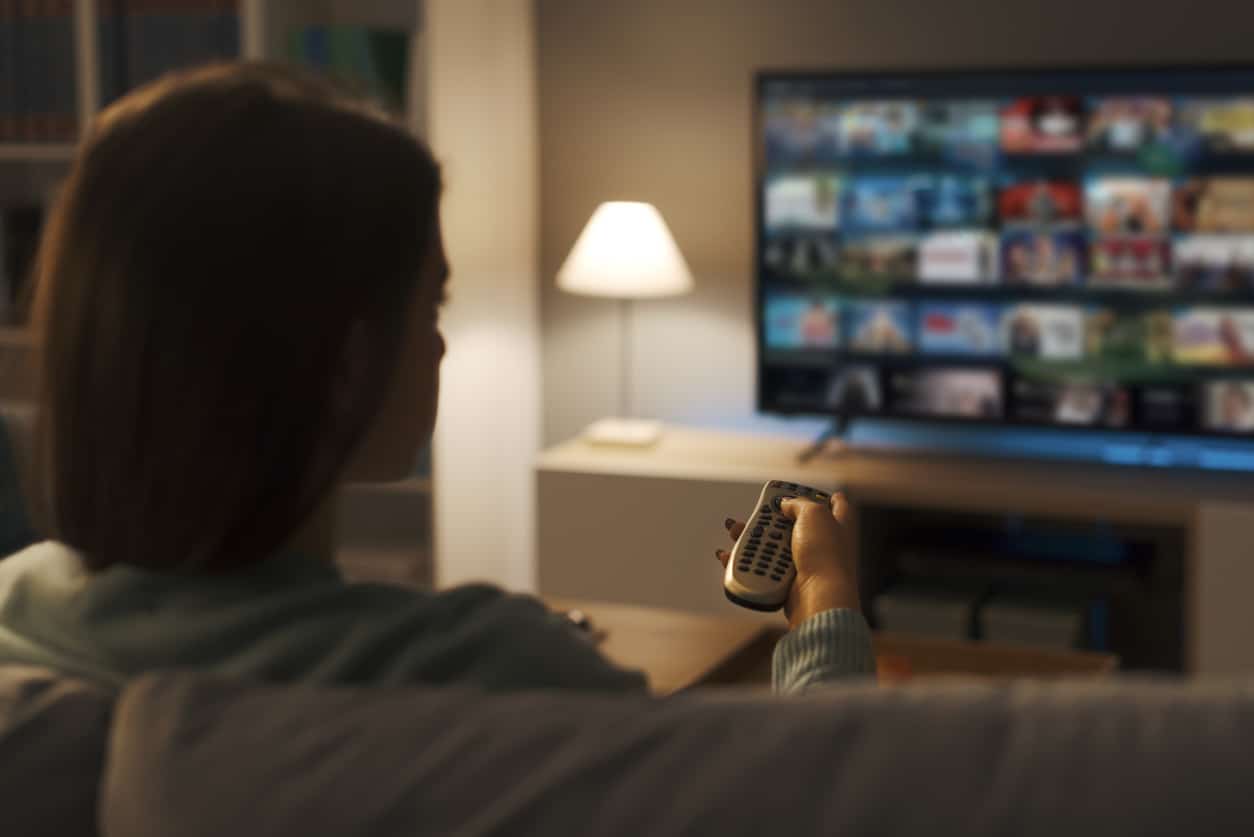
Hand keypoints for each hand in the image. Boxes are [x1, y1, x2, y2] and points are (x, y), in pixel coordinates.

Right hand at [716, 492, 859, 629]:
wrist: (818, 596)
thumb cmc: (826, 557)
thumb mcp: (814, 514)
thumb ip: (799, 503)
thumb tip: (786, 504)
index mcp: (838, 525)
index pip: (835, 504)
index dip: (817, 495)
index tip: (798, 491)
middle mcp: (824, 544)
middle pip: (793, 525)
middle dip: (771, 518)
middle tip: (757, 513)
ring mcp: (806, 564)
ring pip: (773, 547)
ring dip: (752, 539)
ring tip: (736, 531)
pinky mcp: (790, 583)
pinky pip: (763, 569)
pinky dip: (746, 563)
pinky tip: (732, 555)